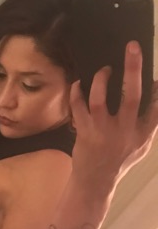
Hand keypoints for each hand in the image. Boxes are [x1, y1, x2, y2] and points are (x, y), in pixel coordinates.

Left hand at [70, 41, 157, 195]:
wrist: (95, 182)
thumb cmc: (119, 161)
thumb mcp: (141, 146)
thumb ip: (149, 121)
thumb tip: (155, 90)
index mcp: (143, 133)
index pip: (157, 106)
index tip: (156, 75)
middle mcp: (125, 131)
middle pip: (132, 94)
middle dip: (133, 68)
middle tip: (132, 47)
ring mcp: (103, 131)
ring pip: (100, 97)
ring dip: (100, 78)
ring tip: (104, 70)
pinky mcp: (85, 132)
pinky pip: (78, 106)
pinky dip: (77, 92)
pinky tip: (79, 84)